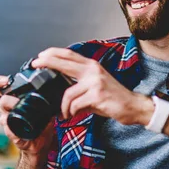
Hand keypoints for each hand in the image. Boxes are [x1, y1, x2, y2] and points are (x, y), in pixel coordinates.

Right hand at [0, 75, 55, 156]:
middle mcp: (9, 109)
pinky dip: (12, 131)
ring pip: (3, 117)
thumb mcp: (45, 107)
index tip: (7, 80)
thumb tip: (56, 89)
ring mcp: (9, 122)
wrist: (42, 141)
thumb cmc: (41, 122)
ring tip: (21, 114)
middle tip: (18, 101)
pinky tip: (17, 131)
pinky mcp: (13, 135)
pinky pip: (8, 131)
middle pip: (2, 101)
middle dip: (9, 100)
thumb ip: (48, 98)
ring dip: (10, 115)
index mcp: (14, 99)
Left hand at [33, 48, 153, 125]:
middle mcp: (93, 71)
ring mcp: (95, 82)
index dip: (54, 53)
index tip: (40, 55)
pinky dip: (71, 112)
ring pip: (68, 93)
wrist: (132, 106)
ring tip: (64, 113)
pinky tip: (73, 115)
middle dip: (48, 62)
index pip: (70, 54)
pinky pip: (75, 105)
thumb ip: (79, 84)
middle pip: (65, 62)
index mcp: (92, 66)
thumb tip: (60, 89)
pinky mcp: (97, 95)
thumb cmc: (113, 98)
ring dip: (63, 107)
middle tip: (36, 64)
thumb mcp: (95, 86)